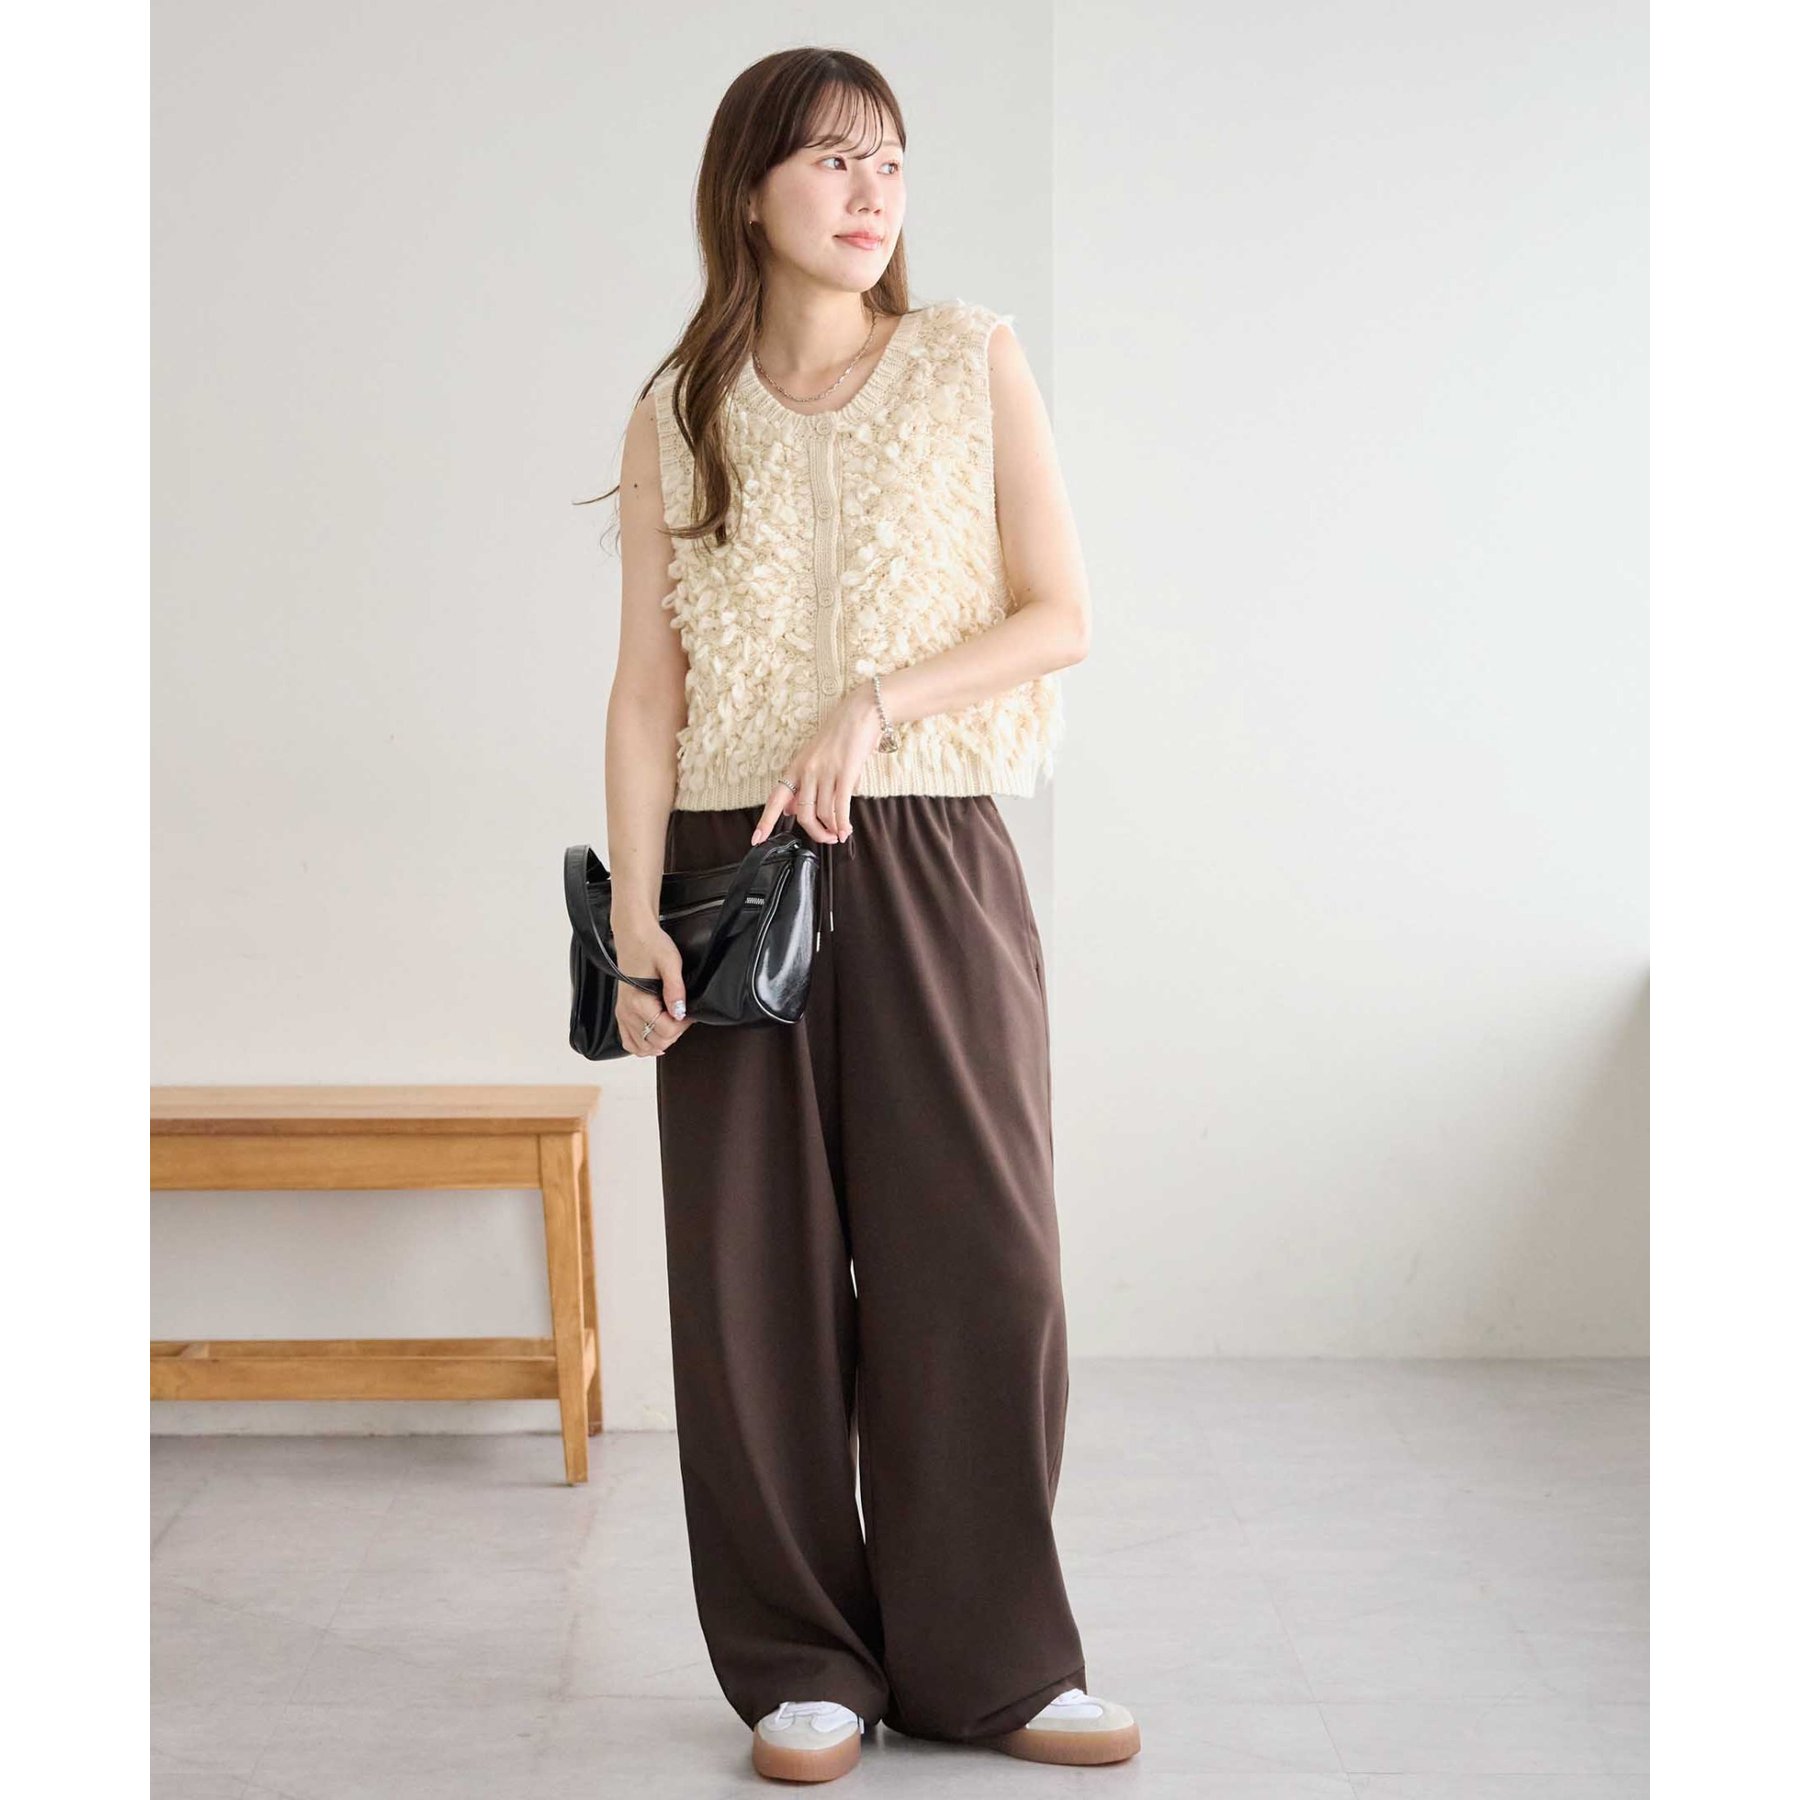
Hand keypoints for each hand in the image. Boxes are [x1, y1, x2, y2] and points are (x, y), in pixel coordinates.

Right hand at [610, 916, 692, 1057]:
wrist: (634, 935)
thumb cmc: (650, 945)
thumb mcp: (670, 962)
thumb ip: (675, 990)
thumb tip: (680, 1013)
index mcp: (638, 1001)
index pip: (665, 1031)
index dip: (684, 1025)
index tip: (690, 1012)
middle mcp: (627, 1011)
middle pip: (655, 1042)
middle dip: (674, 1033)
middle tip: (682, 1016)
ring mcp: (622, 1014)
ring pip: (642, 1047)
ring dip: (660, 1041)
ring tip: (672, 1025)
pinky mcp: (622, 1012)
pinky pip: (629, 1041)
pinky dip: (642, 1045)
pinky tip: (655, 1036)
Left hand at [751, 684, 880, 844]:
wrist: (860, 713)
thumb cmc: (839, 736)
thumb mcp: (813, 758)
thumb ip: (802, 786)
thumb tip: (789, 810)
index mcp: (796, 767)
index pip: (775, 799)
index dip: (766, 821)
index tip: (756, 840)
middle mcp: (807, 771)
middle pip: (803, 814)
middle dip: (815, 832)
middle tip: (825, 839)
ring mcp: (826, 772)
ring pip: (823, 813)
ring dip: (831, 829)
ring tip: (839, 833)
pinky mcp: (846, 772)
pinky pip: (841, 806)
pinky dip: (842, 823)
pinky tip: (845, 831)